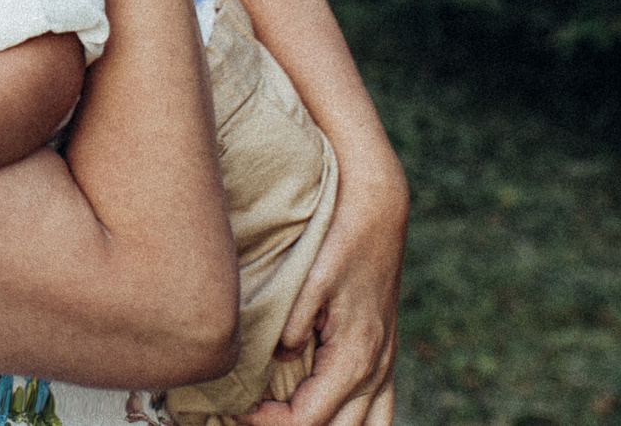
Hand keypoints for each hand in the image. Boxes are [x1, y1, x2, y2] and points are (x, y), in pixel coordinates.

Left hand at [240, 159, 406, 425]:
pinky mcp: (383, 357)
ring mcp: (384, 366)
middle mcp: (374, 370)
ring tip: (282, 419)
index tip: (236, 410)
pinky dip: (355, 424)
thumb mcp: (313, 279)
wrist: (378, 215)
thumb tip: (279, 357)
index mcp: (353, 358)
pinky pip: (379, 411)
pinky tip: (328, 420)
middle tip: (247, 417)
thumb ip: (295, 322)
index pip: (306, 419)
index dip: (267, 423)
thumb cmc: (341, 244)